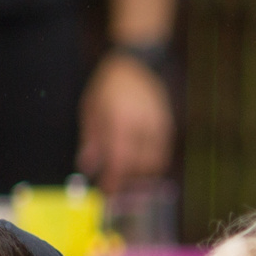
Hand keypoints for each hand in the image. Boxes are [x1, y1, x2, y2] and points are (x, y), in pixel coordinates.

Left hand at [79, 52, 172, 193]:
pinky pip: (163, 152)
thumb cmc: (108, 86)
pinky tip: (139, 166)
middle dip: (129, 182)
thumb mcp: (91, 110)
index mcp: (121, 121)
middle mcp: (144, 125)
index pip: (120, 160)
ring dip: (142, 176)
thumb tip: (88, 167)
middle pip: (141, 167)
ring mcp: (159, 125)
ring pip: (156, 163)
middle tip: (116, 187)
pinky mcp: (167, 124)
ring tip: (127, 179)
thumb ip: (90, 140)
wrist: (136, 63)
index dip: (114, 180)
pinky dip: (152, 164)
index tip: (107, 192)